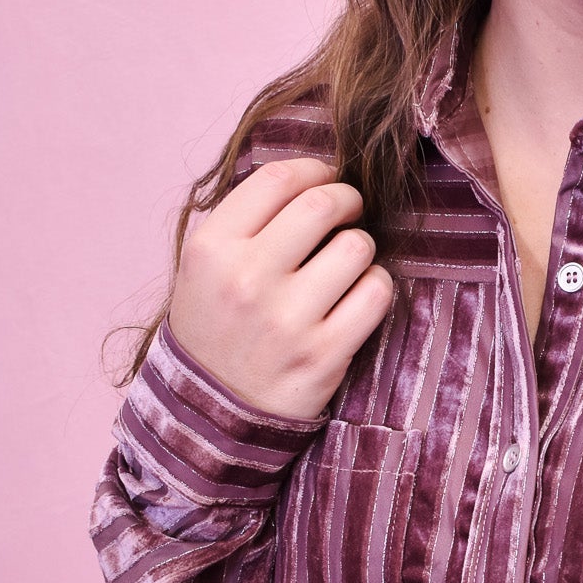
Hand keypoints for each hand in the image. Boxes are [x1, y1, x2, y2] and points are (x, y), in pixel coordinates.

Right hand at [166, 156, 394, 420]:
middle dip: (347, 199)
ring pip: (356, 246)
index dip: (314, 169)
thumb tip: (314, 175)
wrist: (213, 413)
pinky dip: (376, 287)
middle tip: (348, 211)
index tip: (325, 177)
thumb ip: (249, 221)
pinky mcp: (324, 354)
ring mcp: (286, 319)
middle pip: (322, 204)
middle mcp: (246, 279)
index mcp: (211, 248)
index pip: (276, 179)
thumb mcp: (205, 268)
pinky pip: (377, 293)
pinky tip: (359, 295)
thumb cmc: (218, 327)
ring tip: (347, 263)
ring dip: (360, 247)